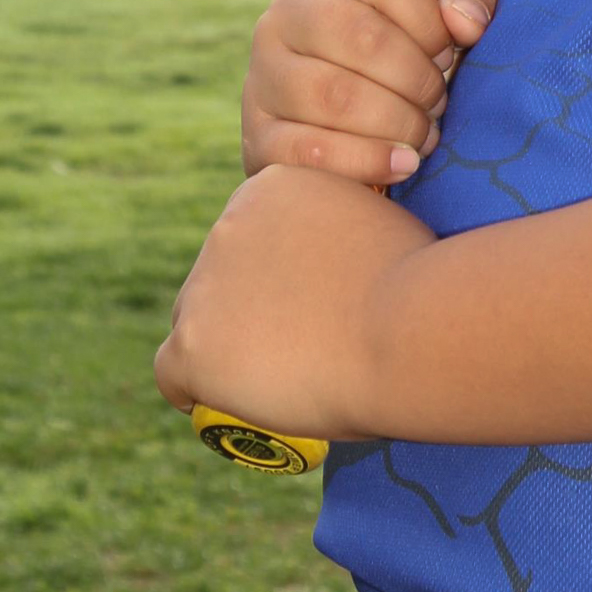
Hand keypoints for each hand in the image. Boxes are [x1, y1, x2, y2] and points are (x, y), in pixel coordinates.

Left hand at [155, 163, 433, 438]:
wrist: (412, 329)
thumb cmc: (419, 285)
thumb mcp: (376, 227)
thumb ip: (338, 236)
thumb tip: (336, 270)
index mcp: (272, 186)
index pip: (252, 233)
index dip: (272, 274)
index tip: (300, 304)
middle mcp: (227, 225)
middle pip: (218, 278)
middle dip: (246, 309)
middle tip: (292, 348)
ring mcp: (205, 285)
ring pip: (196, 325)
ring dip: (224, 349)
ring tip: (269, 381)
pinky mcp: (192, 344)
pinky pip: (172, 374)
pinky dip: (194, 390)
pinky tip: (215, 405)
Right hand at [242, 0, 497, 186]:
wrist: (330, 125)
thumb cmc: (398, 58)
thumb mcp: (435, 17)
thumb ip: (469, 0)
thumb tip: (465, 23)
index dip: (431, 22)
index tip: (448, 53)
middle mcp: (283, 15)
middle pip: (361, 37)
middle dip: (416, 78)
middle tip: (438, 103)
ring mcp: (262, 75)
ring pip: (333, 95)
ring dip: (396, 122)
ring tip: (423, 135)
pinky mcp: (257, 134)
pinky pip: (308, 150)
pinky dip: (367, 161)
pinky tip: (402, 164)